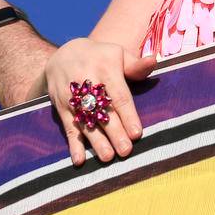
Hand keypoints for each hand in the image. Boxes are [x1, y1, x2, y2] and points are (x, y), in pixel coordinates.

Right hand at [43, 38, 153, 165]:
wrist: (63, 54)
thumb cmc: (100, 57)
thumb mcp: (118, 54)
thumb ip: (135, 64)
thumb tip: (153, 60)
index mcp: (106, 68)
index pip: (119, 96)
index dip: (128, 115)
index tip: (137, 133)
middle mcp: (87, 82)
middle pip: (103, 112)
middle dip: (115, 132)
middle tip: (126, 150)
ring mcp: (72, 96)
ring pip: (86, 122)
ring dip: (96, 141)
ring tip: (107, 157)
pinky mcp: (61, 107)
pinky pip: (68, 127)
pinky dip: (73, 144)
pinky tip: (79, 160)